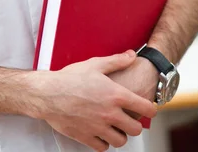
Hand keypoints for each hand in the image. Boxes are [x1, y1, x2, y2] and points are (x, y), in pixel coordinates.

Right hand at [28, 51, 156, 151]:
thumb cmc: (70, 78)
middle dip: (134, 124)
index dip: (150, 109)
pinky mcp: (87, 137)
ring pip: (121, 141)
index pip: (145, 108)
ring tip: (114, 126)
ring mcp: (99, 128)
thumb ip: (116, 61)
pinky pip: (103, 147)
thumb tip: (132, 55)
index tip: (148, 108)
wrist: (48, 93)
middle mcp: (110, 114)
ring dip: (119, 134)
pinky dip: (104, 142)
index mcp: (115, 95)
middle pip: (135, 129)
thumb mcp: (95, 64)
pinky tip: (100, 132)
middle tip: (128, 118)